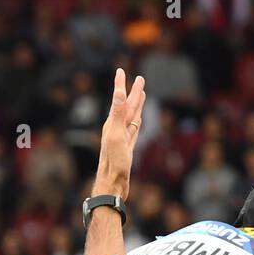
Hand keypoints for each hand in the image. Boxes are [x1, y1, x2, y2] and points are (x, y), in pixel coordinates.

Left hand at [95, 68, 146, 198]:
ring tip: (141, 94)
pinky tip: (138, 119)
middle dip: (133, 92)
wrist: (113, 183)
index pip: (118, 99)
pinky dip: (137, 121)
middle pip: (127, 106)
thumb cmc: (113, 161)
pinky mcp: (128, 147)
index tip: (120, 70)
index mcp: (112, 123)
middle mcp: (116, 128)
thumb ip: (118, 114)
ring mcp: (122, 138)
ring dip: (136, 105)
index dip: (120, 85)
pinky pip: (134, 130)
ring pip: (131, 117)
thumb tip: (119, 93)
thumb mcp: (116, 135)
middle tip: (140, 79)